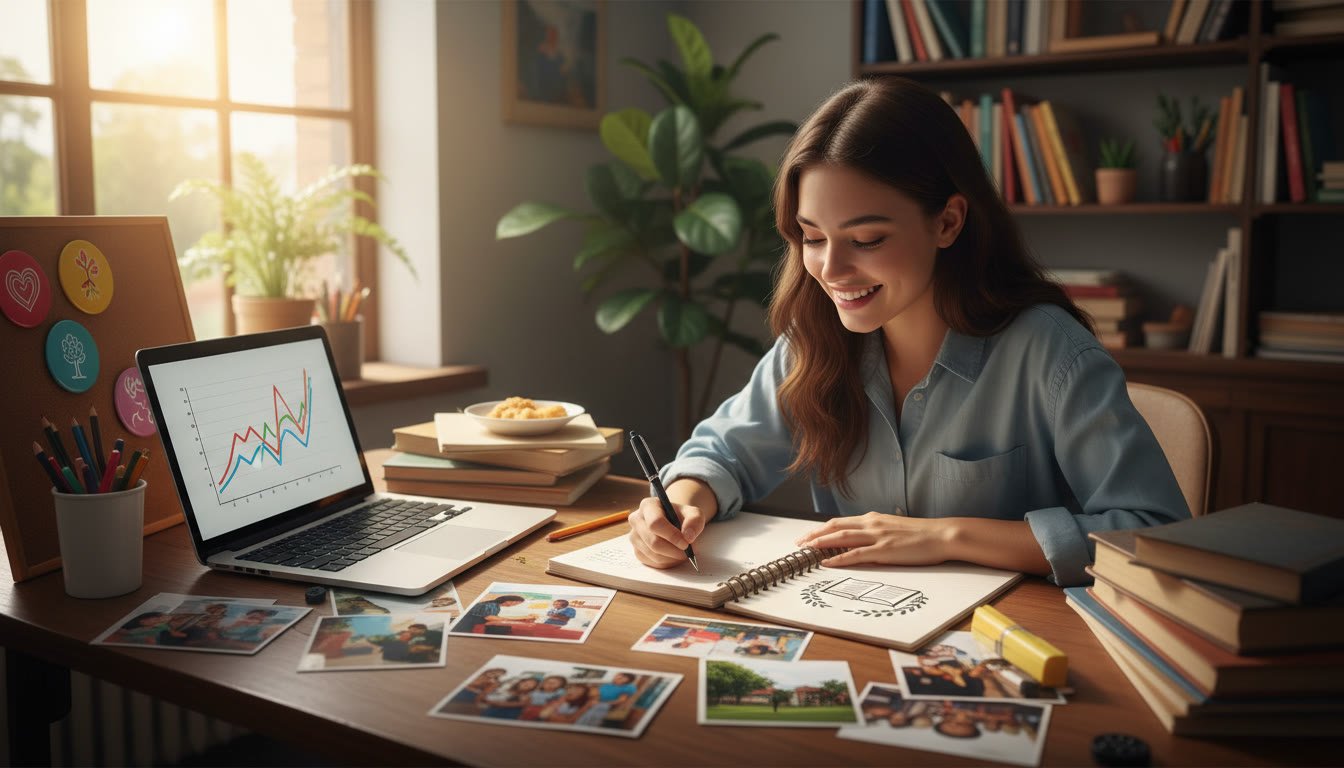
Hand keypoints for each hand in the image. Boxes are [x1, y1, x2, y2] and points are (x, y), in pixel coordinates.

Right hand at [629, 495, 706, 568]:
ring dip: (672, 558)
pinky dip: (667, 562)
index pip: (656, 523)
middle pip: (653, 542)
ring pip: (653, 554)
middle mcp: (636, 520)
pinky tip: (674, 555)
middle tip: (688, 552)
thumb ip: (695, 521)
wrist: (673, 523)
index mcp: (648, 505)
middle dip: (674, 550)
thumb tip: (688, 537)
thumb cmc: (682, 517)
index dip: (672, 535)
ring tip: (683, 553)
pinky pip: (652, 562)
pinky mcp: (637, 551)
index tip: (686, 543)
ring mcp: (634, 537)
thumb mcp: (694, 513)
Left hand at [794, 512, 952, 566]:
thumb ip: (876, 532)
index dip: (820, 529)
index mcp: (873, 519)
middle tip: (798, 543)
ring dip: (820, 543)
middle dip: (813, 534)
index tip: (807, 535)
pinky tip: (827, 562)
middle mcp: (872, 524)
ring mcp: (877, 537)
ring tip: (805, 550)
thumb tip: (861, 541)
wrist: (942, 535)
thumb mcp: (893, 529)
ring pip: (841, 538)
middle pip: (834, 527)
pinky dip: (839, 558)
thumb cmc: (921, 535)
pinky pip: (856, 554)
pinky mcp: (885, 550)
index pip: (840, 522)